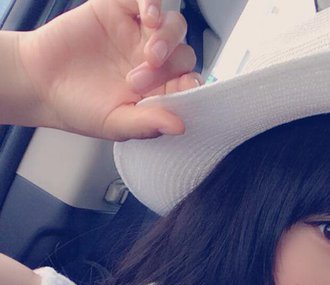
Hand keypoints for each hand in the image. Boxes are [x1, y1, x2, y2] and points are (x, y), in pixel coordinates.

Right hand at [17, 0, 199, 140]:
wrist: (40, 81)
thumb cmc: (79, 107)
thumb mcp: (116, 123)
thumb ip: (148, 123)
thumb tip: (180, 127)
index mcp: (158, 90)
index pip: (188, 83)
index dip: (190, 84)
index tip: (183, 88)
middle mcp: (153, 62)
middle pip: (183, 54)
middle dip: (171, 66)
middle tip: (140, 80)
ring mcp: (138, 34)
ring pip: (173, 26)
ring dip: (168, 37)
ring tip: (149, 53)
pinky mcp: (119, 9)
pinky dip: (152, 3)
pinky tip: (149, 16)